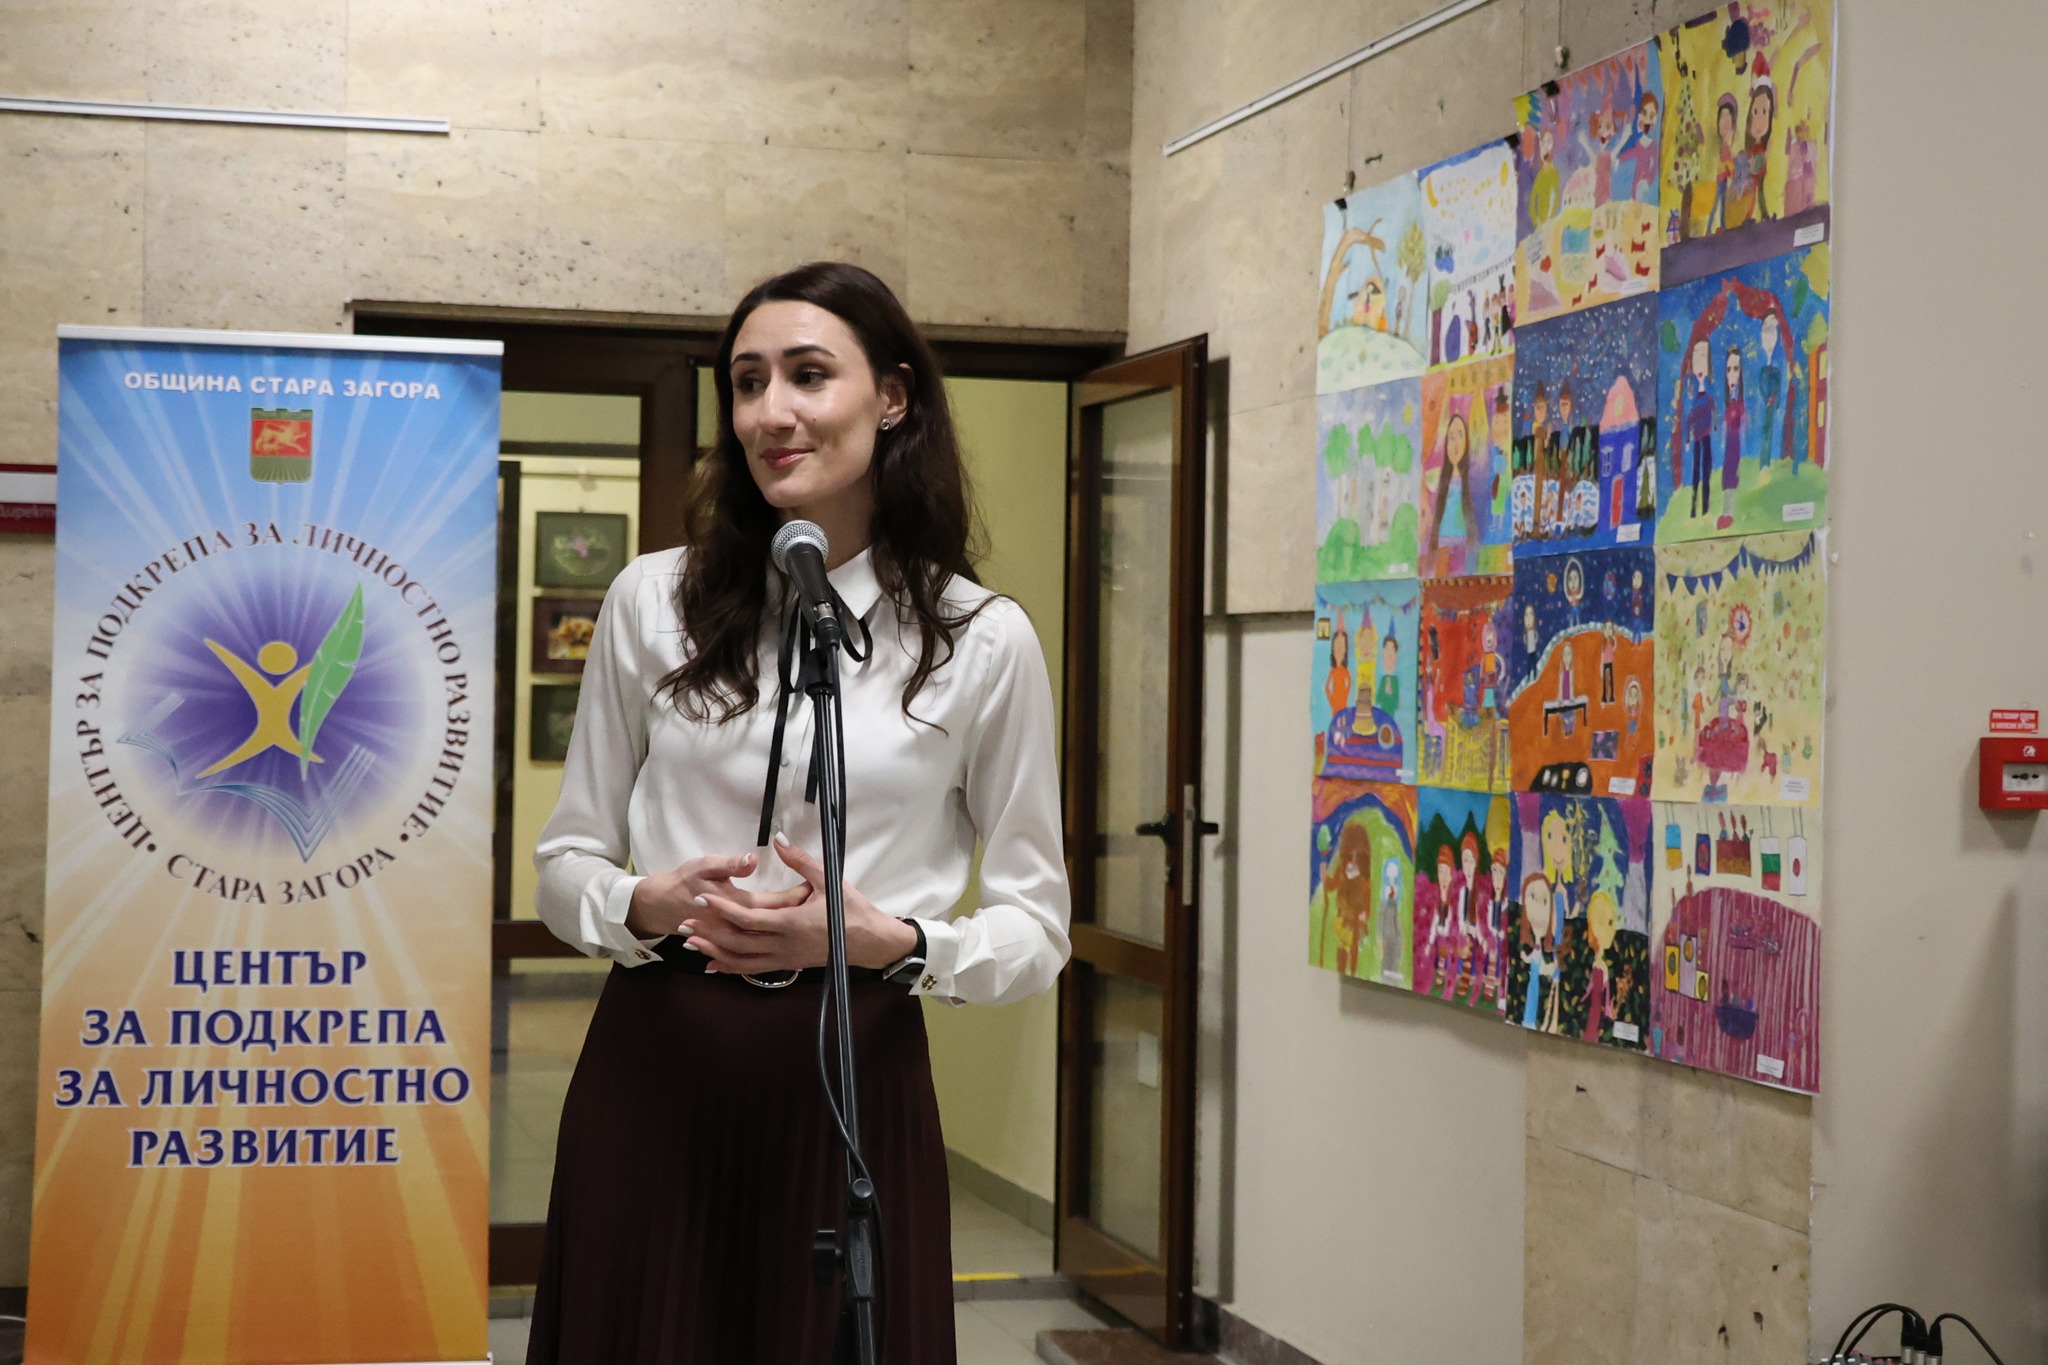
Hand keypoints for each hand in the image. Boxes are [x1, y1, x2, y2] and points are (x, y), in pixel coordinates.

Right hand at [624, 852, 806, 940]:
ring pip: (771, 936)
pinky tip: (788, 937)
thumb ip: (730, 864)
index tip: (812, 884)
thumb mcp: (705, 866)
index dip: (794, 895)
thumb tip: (752, 859)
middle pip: (777, 922)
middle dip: (798, 911)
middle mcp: (740, 927)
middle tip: (817, 898)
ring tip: (806, 913)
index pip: (774, 903)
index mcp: (738, 906)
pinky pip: (757, 948)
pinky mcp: (732, 941)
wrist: (661, 905)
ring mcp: (736, 938)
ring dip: (788, 927)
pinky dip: (776, 940)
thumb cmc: (684, 881)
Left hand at [682, 833, 918, 975]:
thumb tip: (779, 840)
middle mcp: (783, 945)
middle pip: (737, 942)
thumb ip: (800, 861)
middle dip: (709, 933)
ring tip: (690, 944)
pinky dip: (731, 968)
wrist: (870, 942)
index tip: (701, 898)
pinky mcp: (788, 964)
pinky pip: (753, 970)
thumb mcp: (829, 880)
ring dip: (714, 952)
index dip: (721, 909)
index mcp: (790, 923)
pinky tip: (714, 966)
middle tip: (684, 922)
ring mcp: (785, 958)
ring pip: (741, 961)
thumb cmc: (851, 910)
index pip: (747, 918)